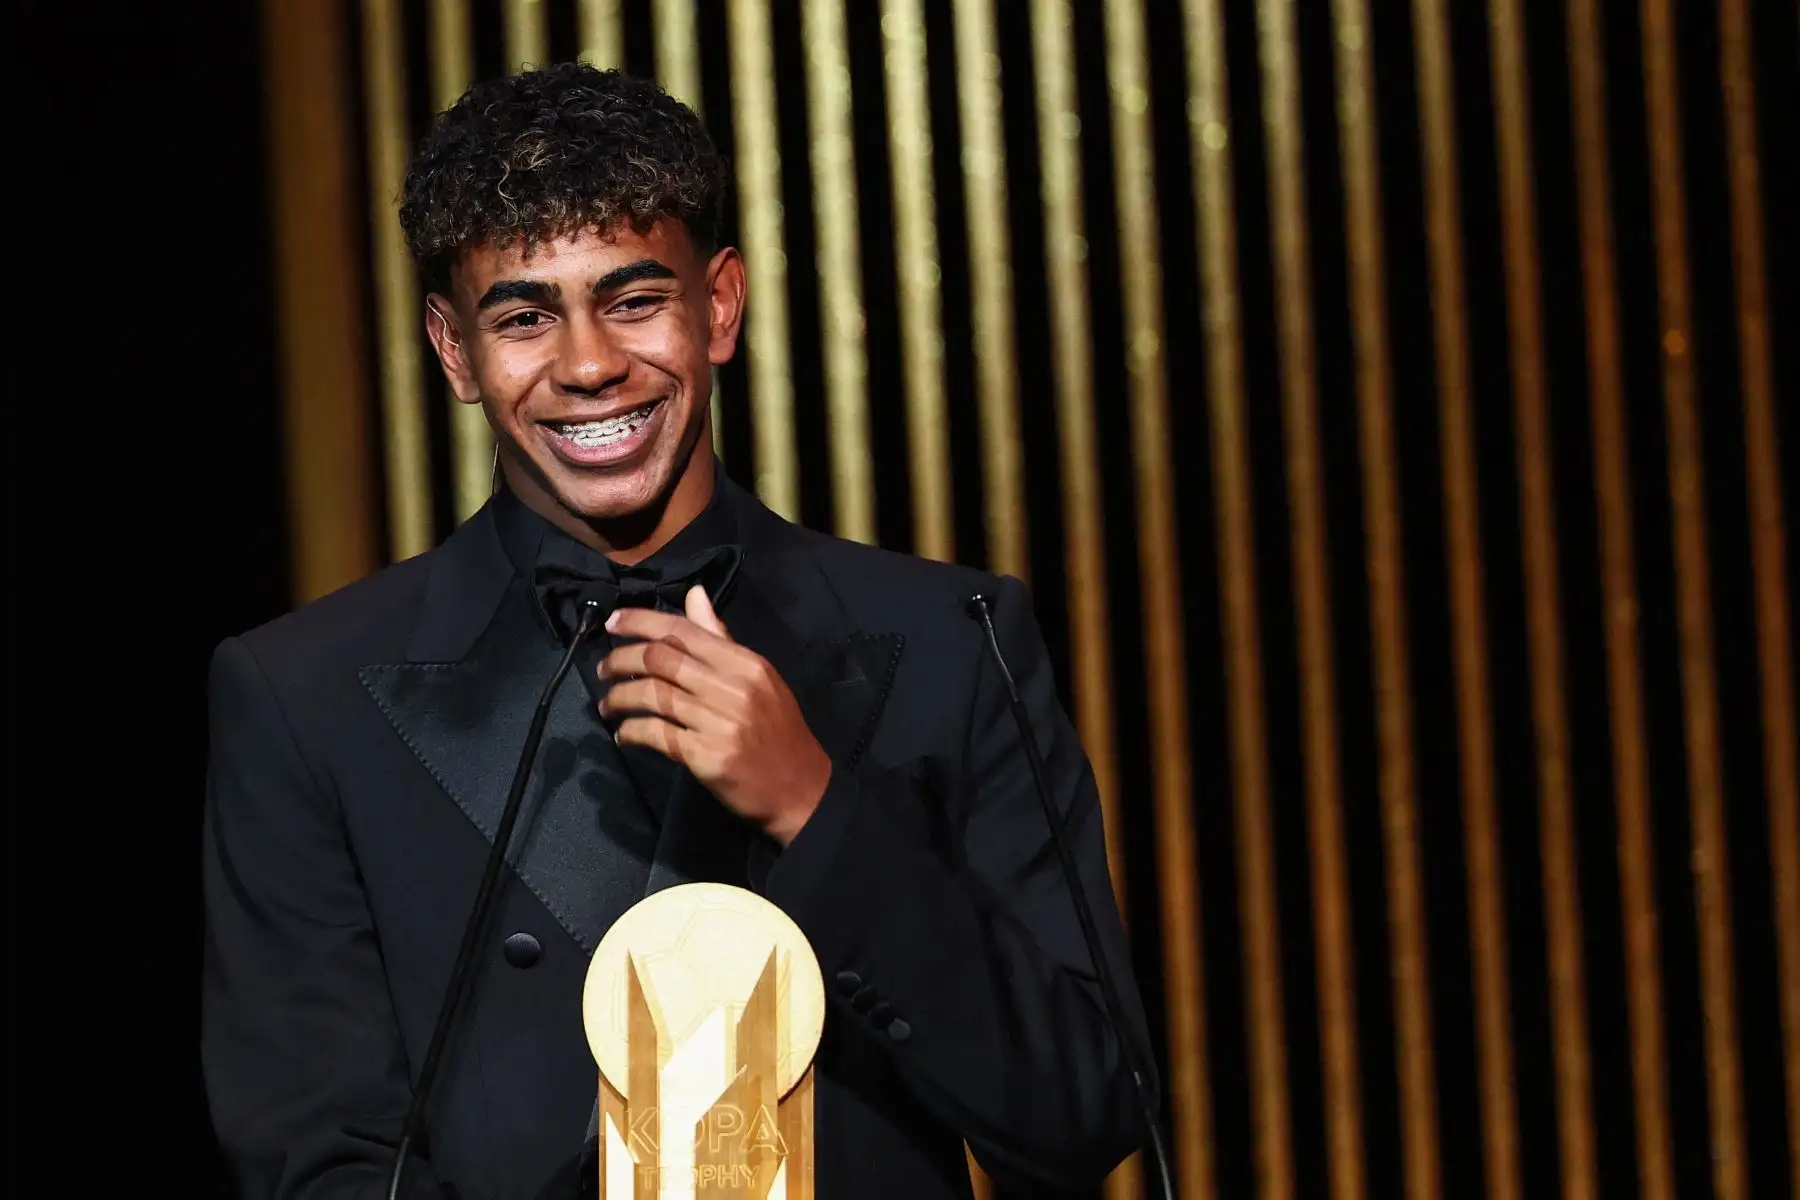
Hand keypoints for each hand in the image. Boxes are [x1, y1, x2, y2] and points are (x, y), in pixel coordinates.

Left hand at [597, 586, 831, 845]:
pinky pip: (656, 734)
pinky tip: (624, 735)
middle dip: (621, 660)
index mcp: (745, 663)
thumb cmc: (777, 730)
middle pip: (660, 660)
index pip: (684, 631)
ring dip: (620, 698)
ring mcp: (718, 722)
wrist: (800, 788)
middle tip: (603, 669)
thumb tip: (694, 594)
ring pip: (652, 696)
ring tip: (607, 704)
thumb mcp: (758, 678)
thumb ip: (721, 638)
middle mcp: (731, 688)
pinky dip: (631, 732)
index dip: (641, 622)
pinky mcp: (705, 756)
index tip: (612, 623)